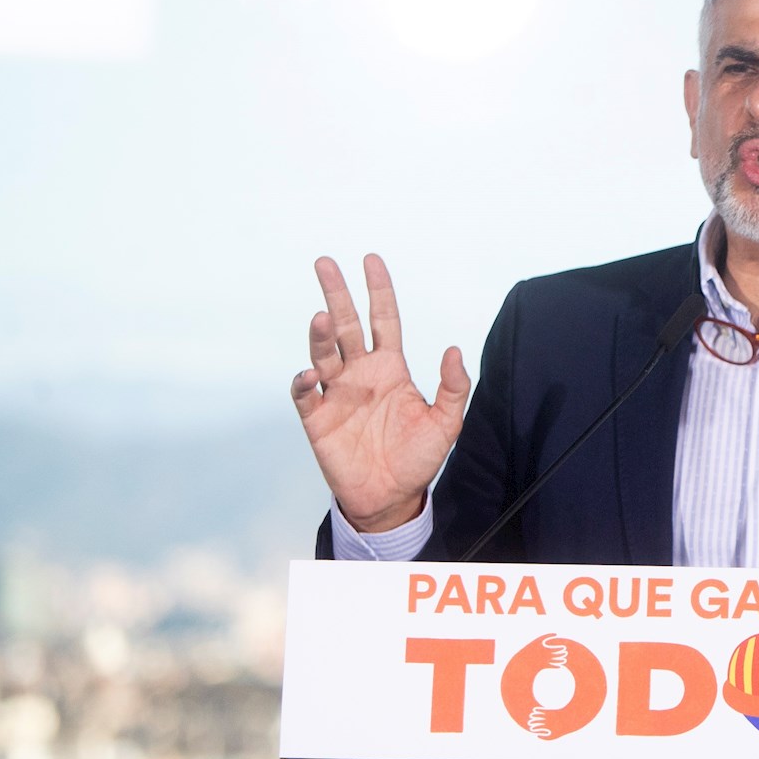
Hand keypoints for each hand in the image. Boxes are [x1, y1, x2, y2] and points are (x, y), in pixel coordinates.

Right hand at [290, 254, 469, 531]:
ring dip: (320, 335)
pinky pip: (306, 394)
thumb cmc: (418, 458)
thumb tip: (454, 350)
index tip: (371, 260)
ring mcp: (337, 394)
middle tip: (325, 263)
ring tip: (323, 317)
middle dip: (336, 293)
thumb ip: (454, 387)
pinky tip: (310, 373)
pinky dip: (304, 381)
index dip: (378, 290)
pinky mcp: (318, 419)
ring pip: (324, 353)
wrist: (391, 498)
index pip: (382, 319)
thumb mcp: (447, 423)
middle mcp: (360, 373)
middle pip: (345, 325)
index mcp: (390, 367)